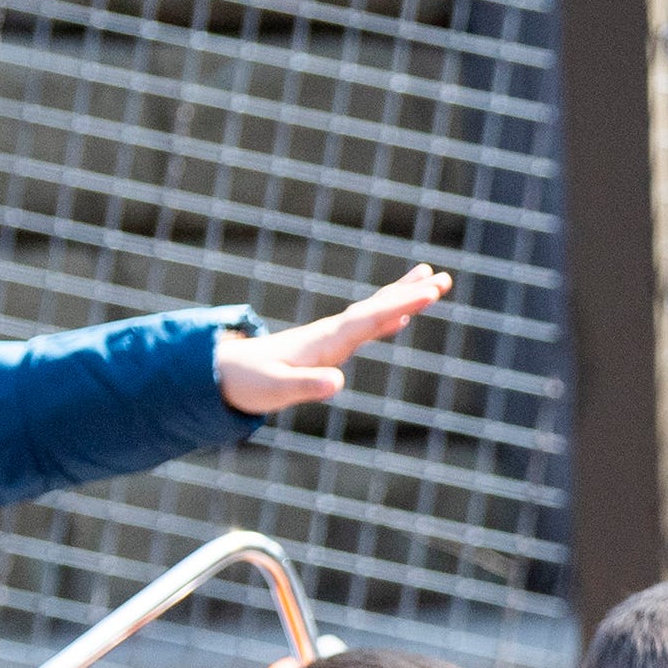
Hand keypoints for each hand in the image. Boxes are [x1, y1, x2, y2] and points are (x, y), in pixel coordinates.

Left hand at [214, 265, 452, 413]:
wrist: (225, 371)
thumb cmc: (250, 383)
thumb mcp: (276, 390)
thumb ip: (306, 386)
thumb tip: (339, 383)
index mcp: (324, 342)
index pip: (368, 320)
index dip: (399, 306)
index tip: (428, 293)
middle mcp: (331, 333)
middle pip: (376, 308)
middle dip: (409, 294)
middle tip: (442, 278)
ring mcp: (331, 336)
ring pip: (373, 311)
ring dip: (402, 298)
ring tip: (431, 282)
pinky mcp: (329, 344)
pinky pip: (366, 325)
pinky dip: (387, 316)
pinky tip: (401, 315)